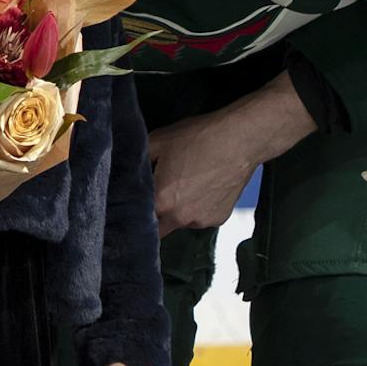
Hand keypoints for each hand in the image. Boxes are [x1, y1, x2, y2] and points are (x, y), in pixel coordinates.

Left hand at [148, 73, 316, 234]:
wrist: (240, 140)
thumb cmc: (199, 138)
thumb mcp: (159, 140)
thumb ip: (137, 159)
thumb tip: (126, 167)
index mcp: (160, 201)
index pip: (137, 218)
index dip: (133, 210)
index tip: (132, 203)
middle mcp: (179, 218)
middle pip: (158, 227)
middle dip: (155, 215)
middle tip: (159, 194)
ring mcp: (201, 221)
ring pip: (180, 222)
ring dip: (178, 210)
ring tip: (187, 185)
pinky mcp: (218, 219)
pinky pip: (200, 217)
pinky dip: (198, 207)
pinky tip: (205, 187)